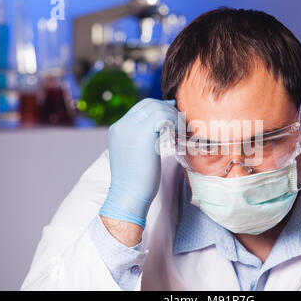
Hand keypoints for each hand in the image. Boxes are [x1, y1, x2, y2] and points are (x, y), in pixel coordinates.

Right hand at [99, 98, 179, 228]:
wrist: (128, 197)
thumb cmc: (136, 181)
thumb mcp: (135, 154)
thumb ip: (143, 138)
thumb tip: (162, 127)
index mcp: (118, 129)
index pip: (140, 108)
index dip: (159, 108)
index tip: (174, 117)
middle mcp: (122, 125)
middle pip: (149, 104)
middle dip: (168, 109)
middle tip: (181, 121)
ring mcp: (130, 128)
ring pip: (158, 108)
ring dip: (173, 117)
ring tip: (182, 130)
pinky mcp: (143, 134)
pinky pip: (164, 117)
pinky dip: (175, 122)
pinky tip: (180, 134)